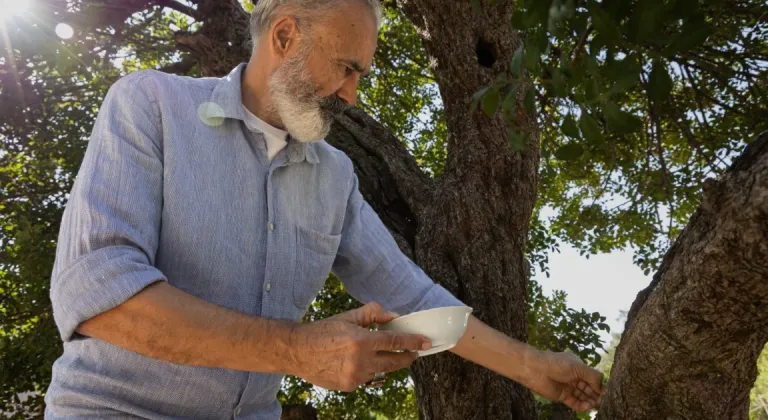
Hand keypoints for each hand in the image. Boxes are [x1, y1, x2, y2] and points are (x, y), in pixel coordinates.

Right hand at [287, 302, 430, 391]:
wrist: (297, 351)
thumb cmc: (323, 331)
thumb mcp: (348, 317)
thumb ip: (373, 314)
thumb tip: (393, 316)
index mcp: (361, 341)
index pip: (395, 342)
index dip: (413, 342)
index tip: (426, 343)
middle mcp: (360, 361)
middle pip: (394, 362)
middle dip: (407, 357)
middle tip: (414, 353)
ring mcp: (355, 376)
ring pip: (381, 371)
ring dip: (385, 363)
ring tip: (382, 354)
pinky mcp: (349, 386)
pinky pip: (366, 378)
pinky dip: (367, 369)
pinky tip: (358, 362)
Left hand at [525, 350, 604, 411]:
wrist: (535, 370)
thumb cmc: (556, 364)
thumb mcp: (578, 367)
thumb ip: (593, 376)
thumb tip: (603, 387)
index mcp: (579, 367)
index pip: (593, 378)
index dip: (600, 386)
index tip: (607, 393)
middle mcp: (575, 377)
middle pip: (589, 388)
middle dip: (597, 395)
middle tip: (604, 402)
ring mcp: (569, 387)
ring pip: (583, 396)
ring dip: (590, 401)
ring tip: (596, 405)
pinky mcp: (562, 396)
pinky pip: (575, 403)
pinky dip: (582, 406)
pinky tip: (587, 406)